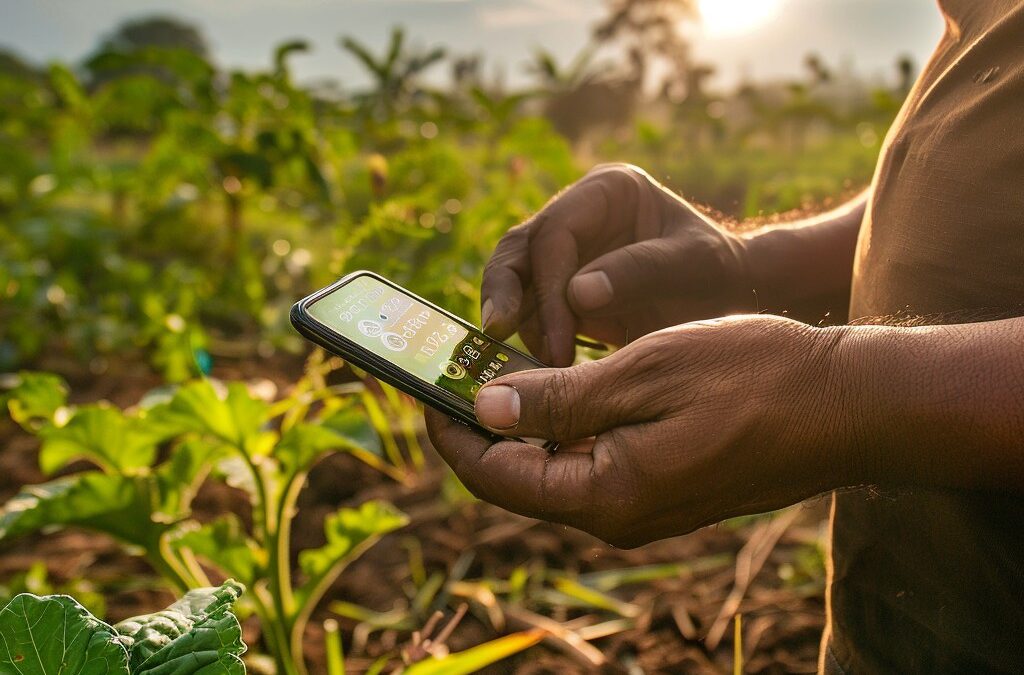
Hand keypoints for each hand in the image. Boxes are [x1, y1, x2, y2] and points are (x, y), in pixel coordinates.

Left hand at [426, 315, 851, 547]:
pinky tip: (561, 385)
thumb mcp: (643, 373)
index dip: (450, 433)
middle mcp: (618, 515)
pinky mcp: (664, 488)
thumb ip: (558, 399)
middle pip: (519, 479)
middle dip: (482, 426)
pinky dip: (564, 427)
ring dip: (523, 423)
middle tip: (458, 370)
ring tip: (501, 369)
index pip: (496, 476)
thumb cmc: (752, 377)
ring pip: (555, 470)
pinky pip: (593, 463)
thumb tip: (484, 408)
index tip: (424, 389)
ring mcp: (643, 506)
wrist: (846, 405)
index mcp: (607, 494)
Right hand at [481, 164, 751, 365]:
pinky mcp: (562, 287)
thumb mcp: (693, 265)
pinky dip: (532, 341)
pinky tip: (542, 374)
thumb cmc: (719, 273)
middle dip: (505, 294)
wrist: (732, 299)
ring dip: (519, 326)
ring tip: (539, 371)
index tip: (558, 343)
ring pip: (516, 282)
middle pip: (518, 249)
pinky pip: (531, 312)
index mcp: (608, 190)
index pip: (555, 235)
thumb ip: (640, 272)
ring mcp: (567, 252)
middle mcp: (578, 214)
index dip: (547, 287)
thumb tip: (577, 293)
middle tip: (496, 336)